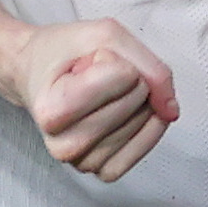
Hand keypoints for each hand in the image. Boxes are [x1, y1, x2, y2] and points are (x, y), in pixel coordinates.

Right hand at [7, 18, 178, 181]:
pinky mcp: (102, 171)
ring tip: (104, 92)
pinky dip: (147, 127)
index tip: (86, 61)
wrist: (37, 75)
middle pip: (135, 99)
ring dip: (138, 100)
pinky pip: (143, 150)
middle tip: (94, 75)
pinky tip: (129, 113)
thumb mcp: (104, 35)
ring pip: (143, 123)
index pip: (124, 75)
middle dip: (129, 77)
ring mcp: (83, 162)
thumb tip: (170, 109)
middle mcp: (63, 145)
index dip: (113, 57)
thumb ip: (147, 64)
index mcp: (52, 110)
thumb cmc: (64, 53)